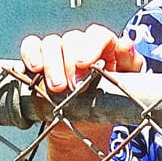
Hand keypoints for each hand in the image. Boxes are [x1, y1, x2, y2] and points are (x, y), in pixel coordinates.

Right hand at [20, 24, 142, 93]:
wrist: (85, 125)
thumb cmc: (108, 102)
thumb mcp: (127, 85)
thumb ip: (130, 64)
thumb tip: (124, 44)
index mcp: (105, 47)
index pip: (98, 34)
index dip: (91, 46)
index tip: (85, 64)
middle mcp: (81, 45)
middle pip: (72, 39)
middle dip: (70, 64)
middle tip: (74, 87)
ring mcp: (59, 50)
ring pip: (51, 43)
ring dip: (52, 64)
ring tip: (56, 88)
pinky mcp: (40, 59)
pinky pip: (31, 46)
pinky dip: (31, 54)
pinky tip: (35, 68)